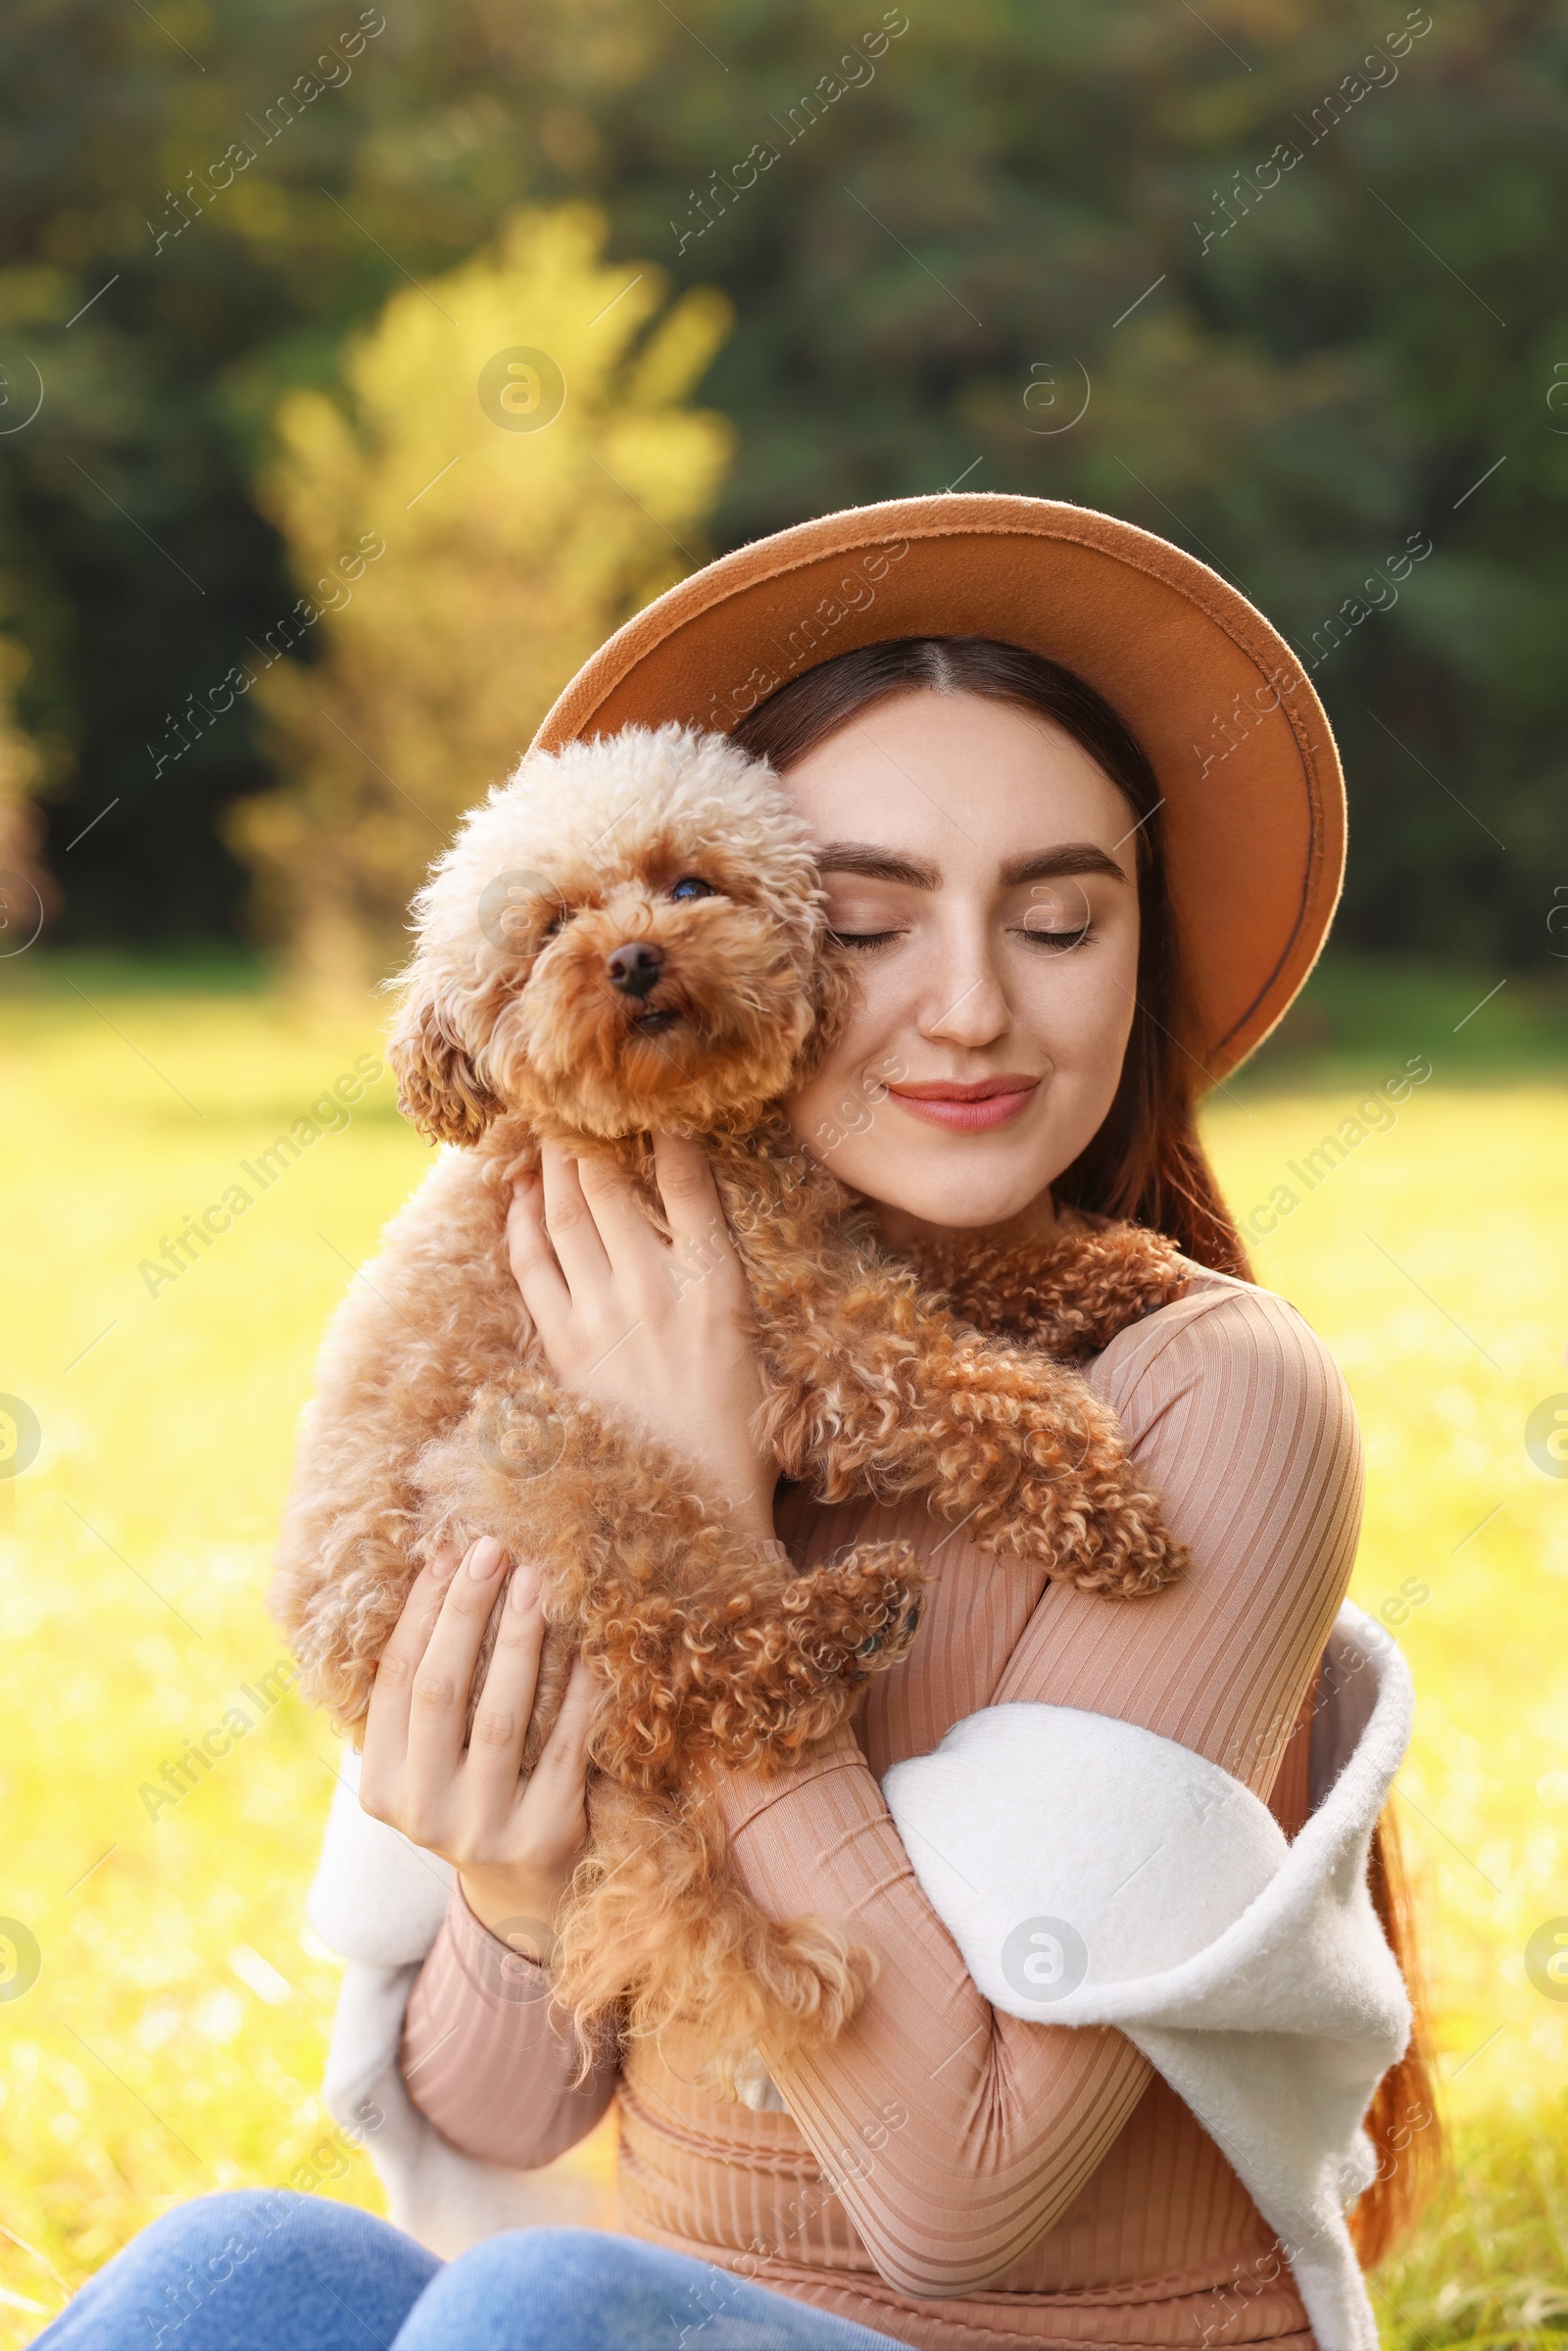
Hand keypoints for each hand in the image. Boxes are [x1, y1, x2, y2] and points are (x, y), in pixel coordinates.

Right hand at [359, 1536, 597, 1957]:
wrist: (529, 1895)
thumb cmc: (478, 1795)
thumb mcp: (433, 1760)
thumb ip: (427, 1695)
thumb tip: (441, 1571)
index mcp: (382, 1786)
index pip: (394, 1682)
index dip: (420, 1612)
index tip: (447, 1551)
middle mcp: (422, 1812)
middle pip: (440, 1690)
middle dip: (466, 1612)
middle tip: (493, 1548)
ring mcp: (482, 1829)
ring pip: (500, 1716)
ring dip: (519, 1639)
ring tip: (537, 1579)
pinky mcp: (544, 1836)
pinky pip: (564, 1745)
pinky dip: (577, 1688)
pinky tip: (589, 1641)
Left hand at [507, 1134, 776, 1545]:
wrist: (696, 1501)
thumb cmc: (740, 1426)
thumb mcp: (758, 1341)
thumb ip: (730, 1276)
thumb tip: (708, 1222)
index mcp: (718, 1287)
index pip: (690, 1183)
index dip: (670, 1133)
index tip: (659, 1102)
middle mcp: (656, 1291)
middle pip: (612, 1186)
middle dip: (591, 1133)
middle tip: (579, 1096)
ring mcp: (603, 1317)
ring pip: (567, 1215)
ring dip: (552, 1165)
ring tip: (546, 1129)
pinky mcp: (566, 1345)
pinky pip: (533, 1265)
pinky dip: (522, 1221)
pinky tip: (519, 1193)